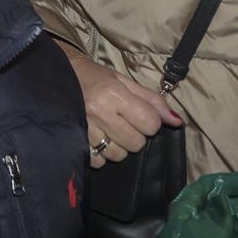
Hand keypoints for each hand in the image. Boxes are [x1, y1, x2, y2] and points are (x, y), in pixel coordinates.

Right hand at [68, 50, 180, 166]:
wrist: (61, 75)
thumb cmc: (96, 77)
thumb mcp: (125, 81)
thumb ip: (152, 101)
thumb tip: (177, 121)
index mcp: (115, 94)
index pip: (150, 123)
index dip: (150, 121)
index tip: (139, 114)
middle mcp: (100, 112)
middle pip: (136, 143)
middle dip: (135, 135)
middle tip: (123, 122)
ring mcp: (86, 129)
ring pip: (118, 155)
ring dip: (119, 146)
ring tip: (110, 131)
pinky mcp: (75, 142)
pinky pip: (99, 162)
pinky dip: (101, 154)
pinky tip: (97, 139)